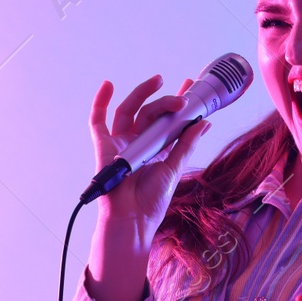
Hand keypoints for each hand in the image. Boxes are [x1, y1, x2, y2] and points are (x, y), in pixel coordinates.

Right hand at [89, 74, 212, 236]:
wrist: (132, 218)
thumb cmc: (151, 201)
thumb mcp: (175, 169)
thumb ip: (187, 144)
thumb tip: (204, 123)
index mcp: (156, 148)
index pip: (167, 119)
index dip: (177, 102)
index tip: (189, 87)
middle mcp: (138, 142)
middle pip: (150, 112)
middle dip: (166, 100)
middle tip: (182, 95)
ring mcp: (121, 143)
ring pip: (129, 111)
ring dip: (142, 93)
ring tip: (158, 81)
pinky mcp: (104, 146)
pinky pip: (98, 121)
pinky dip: (100, 102)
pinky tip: (108, 86)